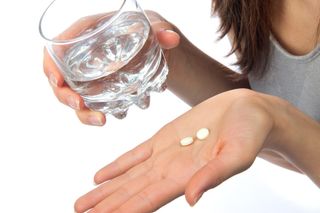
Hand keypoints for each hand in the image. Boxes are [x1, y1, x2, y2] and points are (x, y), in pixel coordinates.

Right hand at [42, 11, 179, 125]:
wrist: (155, 46)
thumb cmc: (146, 29)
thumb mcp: (153, 26)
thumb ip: (161, 32)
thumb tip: (171, 39)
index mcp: (87, 34)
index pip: (58, 47)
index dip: (51, 65)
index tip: (56, 80)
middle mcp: (83, 57)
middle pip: (61, 78)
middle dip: (65, 95)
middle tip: (79, 105)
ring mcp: (91, 76)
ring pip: (76, 96)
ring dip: (84, 113)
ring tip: (101, 120)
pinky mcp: (101, 90)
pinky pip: (93, 105)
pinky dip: (100, 114)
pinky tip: (118, 116)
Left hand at [74, 89, 276, 212]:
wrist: (247, 111)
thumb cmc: (249, 133)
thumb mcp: (237, 154)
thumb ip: (214, 175)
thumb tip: (192, 198)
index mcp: (186, 176)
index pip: (147, 201)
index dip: (123, 212)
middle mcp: (171, 170)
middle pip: (131, 193)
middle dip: (106, 207)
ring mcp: (165, 154)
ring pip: (128, 177)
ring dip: (105, 192)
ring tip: (82, 205)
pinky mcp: (164, 138)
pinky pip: (135, 155)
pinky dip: (117, 166)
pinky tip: (100, 177)